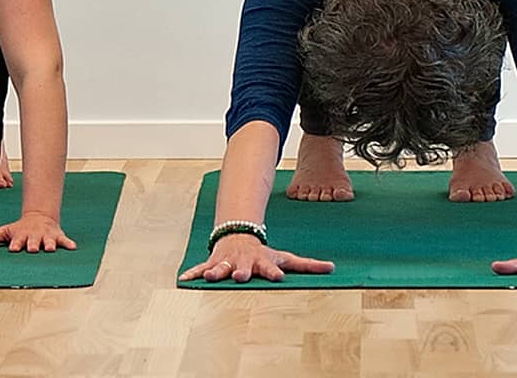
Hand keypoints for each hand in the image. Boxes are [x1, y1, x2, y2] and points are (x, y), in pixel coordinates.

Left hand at [0, 211, 76, 252]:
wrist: (40, 217)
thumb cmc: (20, 228)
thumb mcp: (7, 230)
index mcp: (22, 236)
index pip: (18, 241)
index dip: (16, 244)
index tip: (14, 249)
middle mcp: (35, 236)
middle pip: (34, 241)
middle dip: (33, 245)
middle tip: (33, 249)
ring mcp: (46, 236)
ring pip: (49, 241)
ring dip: (49, 244)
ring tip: (50, 249)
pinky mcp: (57, 236)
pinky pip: (64, 240)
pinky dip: (69, 243)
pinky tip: (73, 247)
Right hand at [178, 231, 333, 283]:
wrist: (240, 237)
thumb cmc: (265, 254)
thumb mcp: (286, 258)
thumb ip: (308, 265)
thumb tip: (333, 268)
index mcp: (263, 262)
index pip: (270, 268)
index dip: (273, 272)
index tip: (277, 277)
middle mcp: (244, 263)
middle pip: (243, 268)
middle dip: (241, 272)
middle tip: (240, 276)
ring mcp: (227, 262)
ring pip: (221, 267)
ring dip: (216, 272)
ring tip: (211, 276)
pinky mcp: (213, 262)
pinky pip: (201, 268)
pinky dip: (193, 273)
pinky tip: (183, 279)